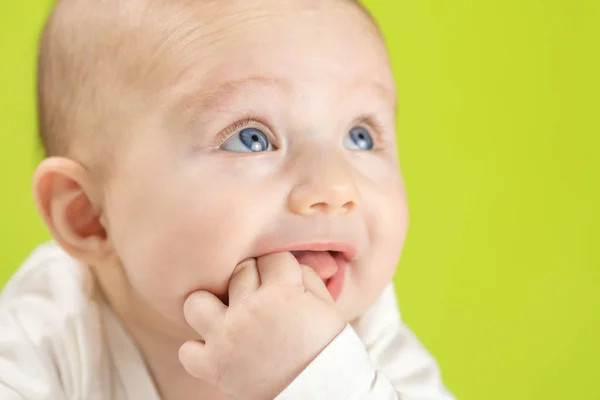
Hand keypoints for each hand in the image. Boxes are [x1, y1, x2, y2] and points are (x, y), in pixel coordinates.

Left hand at [178, 252, 346, 399]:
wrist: (321, 391)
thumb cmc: (326, 348)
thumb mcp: (327, 306)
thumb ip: (307, 276)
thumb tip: (290, 263)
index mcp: (282, 293)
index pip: (271, 257)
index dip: (280, 267)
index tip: (284, 281)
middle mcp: (249, 310)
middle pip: (238, 271)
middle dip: (252, 279)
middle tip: (263, 298)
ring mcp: (227, 337)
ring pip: (196, 302)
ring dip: (209, 307)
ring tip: (225, 316)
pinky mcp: (214, 366)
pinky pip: (187, 351)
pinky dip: (199, 352)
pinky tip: (217, 349)